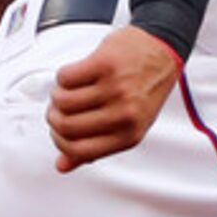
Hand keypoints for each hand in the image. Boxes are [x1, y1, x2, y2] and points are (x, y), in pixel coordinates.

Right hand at [46, 27, 179, 169]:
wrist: (162, 51)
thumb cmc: (145, 88)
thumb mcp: (128, 125)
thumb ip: (96, 146)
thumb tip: (62, 165)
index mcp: (129, 135)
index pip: (79, 150)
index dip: (60, 142)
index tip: (58, 131)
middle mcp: (124, 114)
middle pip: (66, 125)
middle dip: (54, 117)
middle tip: (57, 109)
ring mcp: (115, 88)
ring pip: (63, 101)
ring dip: (57, 96)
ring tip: (67, 90)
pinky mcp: (105, 64)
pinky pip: (65, 77)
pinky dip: (63, 77)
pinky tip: (75, 75)